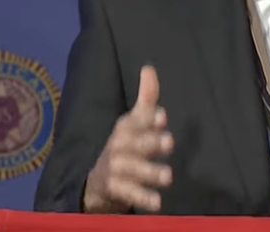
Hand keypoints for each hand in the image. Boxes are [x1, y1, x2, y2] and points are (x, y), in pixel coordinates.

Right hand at [83, 66, 173, 212]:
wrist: (100, 182)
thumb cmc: (126, 146)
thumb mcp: (135, 122)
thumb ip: (147, 98)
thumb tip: (149, 67)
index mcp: (125, 128)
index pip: (136, 122)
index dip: (148, 119)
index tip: (162, 116)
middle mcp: (119, 146)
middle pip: (135, 144)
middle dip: (151, 142)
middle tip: (169, 142)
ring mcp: (115, 168)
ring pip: (133, 169)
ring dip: (150, 172)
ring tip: (168, 176)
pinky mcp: (115, 189)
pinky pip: (129, 193)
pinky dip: (142, 198)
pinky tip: (157, 202)